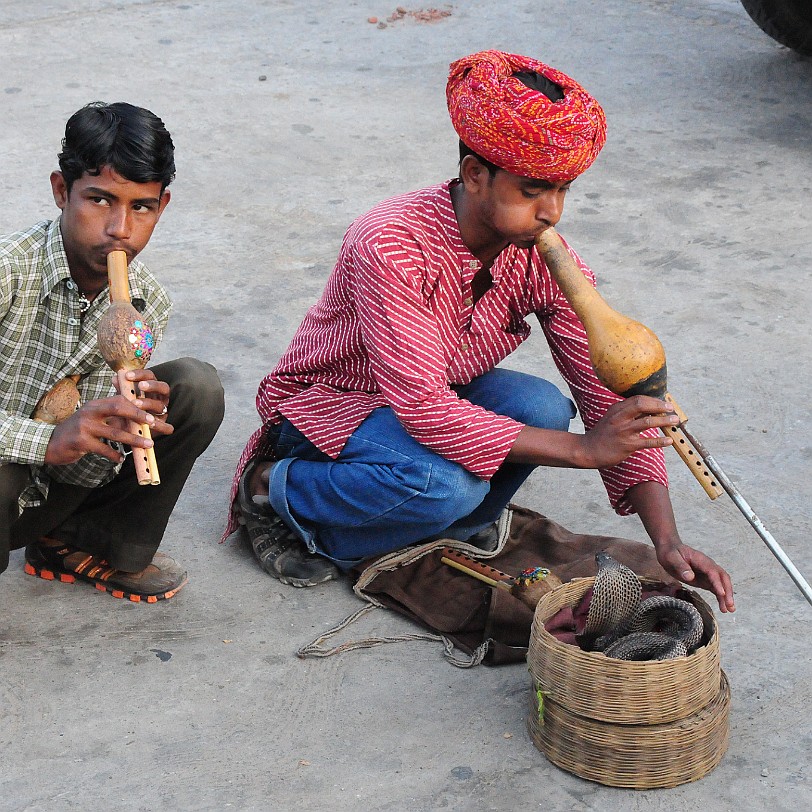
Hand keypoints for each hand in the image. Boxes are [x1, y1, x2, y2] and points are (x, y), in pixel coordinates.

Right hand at [44, 394, 159, 465]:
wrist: (49, 443)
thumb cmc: (77, 431)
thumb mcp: (92, 419)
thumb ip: (111, 416)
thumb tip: (138, 418)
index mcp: (94, 405)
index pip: (119, 399)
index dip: (136, 405)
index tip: (151, 412)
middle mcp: (89, 413)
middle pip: (118, 409)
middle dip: (138, 416)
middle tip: (154, 423)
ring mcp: (84, 427)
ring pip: (115, 433)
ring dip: (134, 440)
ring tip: (148, 444)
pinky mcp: (80, 442)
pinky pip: (104, 449)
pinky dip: (115, 455)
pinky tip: (121, 458)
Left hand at [113, 369, 173, 437]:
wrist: (128, 430)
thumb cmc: (127, 411)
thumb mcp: (123, 399)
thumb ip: (122, 390)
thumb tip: (115, 378)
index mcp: (151, 388)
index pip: (150, 376)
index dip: (140, 374)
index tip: (127, 375)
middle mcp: (160, 398)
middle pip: (163, 387)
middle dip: (152, 386)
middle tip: (140, 386)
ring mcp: (162, 412)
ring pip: (162, 405)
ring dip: (149, 403)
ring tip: (136, 404)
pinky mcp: (163, 426)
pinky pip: (166, 427)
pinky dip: (161, 426)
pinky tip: (151, 424)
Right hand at [578, 396, 678, 467]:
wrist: (588, 451)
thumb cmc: (603, 435)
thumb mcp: (611, 418)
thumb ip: (626, 412)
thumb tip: (649, 408)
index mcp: (616, 409)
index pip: (638, 399)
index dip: (653, 400)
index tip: (663, 403)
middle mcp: (619, 418)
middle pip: (642, 405)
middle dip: (659, 406)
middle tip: (671, 409)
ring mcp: (623, 431)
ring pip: (648, 422)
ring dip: (664, 421)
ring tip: (674, 421)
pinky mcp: (627, 445)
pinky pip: (648, 442)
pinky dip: (660, 441)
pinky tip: (669, 441)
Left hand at [655, 541, 735, 613]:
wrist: (669, 549)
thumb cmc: (670, 552)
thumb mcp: (671, 557)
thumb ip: (680, 566)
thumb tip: (690, 577)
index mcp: (701, 560)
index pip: (713, 572)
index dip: (718, 582)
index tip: (722, 593)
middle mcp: (708, 566)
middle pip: (722, 578)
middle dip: (727, 591)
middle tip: (729, 604)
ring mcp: (707, 574)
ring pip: (722, 585)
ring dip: (726, 597)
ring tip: (729, 610)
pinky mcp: (705, 580)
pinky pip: (716, 589)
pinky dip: (720, 598)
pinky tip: (723, 607)